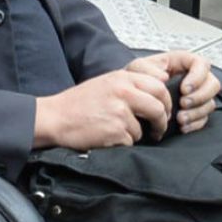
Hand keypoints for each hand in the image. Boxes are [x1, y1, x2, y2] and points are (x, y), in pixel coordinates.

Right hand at [35, 65, 174, 148]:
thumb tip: (161, 84)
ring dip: (134, 134)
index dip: (166, 101)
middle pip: (159, 107)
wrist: (55, 117)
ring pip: (143, 129)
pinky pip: (130, 141)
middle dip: (162, 121)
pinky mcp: (116, 131)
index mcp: (122, 78)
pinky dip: (121, 143)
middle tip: (158, 129)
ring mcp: (120, 112)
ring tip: (114, 131)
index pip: (159, 86)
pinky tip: (106, 137)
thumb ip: (131, 83)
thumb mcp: (107, 82)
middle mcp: (124, 92)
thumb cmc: (79, 103)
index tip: (164, 110)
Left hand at [135, 47, 221, 132]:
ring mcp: (196, 96)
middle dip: (200, 96)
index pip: (202, 63)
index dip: (198, 76)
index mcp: (182, 62)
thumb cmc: (137, 79)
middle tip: (184, 103)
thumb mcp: (138, 68)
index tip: (185, 88)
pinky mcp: (194, 112)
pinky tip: (182, 126)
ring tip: (180, 118)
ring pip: (210, 103)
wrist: (132, 99)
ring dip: (196, 112)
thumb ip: (149, 69)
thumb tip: (164, 78)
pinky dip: (194, 123)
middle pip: (212, 84)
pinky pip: (204, 118)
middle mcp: (193, 78)